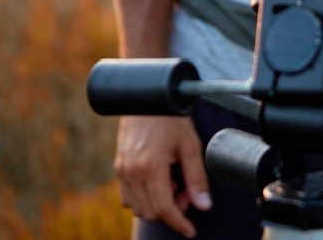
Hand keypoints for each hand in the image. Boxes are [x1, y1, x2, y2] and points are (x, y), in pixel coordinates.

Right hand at [113, 115, 211, 236]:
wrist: (146, 96)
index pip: (163, 209)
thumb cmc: (170, 116)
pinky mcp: (118, 165)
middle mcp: (131, 172)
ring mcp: (122, 169)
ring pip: (137, 206)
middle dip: (171, 210)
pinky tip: (159, 179)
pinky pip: (128, 195)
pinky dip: (144, 196)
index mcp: (150, 167)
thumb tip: (203, 205)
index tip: (190, 230)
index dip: (179, 223)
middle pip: (150, 212)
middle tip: (186, 191)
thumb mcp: (190, 145)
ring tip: (173, 182)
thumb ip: (197, 178)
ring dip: (157, 204)